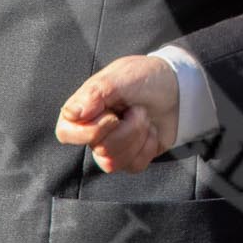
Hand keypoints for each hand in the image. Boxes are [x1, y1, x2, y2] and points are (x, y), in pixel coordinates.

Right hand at [55, 54, 178, 171]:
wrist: (176, 87)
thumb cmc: (144, 77)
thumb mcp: (121, 76)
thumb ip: (95, 93)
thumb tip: (71, 114)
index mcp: (82, 110)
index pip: (66, 134)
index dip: (92, 129)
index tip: (112, 114)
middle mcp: (92, 131)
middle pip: (99, 150)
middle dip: (128, 129)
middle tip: (138, 109)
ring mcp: (110, 146)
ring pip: (114, 162)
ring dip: (138, 136)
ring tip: (144, 116)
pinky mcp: (130, 157)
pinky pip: (134, 165)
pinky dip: (148, 146)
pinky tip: (151, 130)